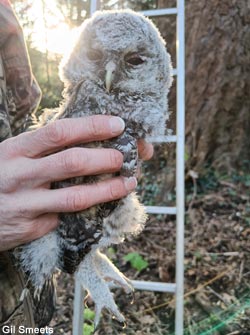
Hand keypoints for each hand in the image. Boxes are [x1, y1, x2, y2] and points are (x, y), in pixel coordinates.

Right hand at [0, 115, 140, 250]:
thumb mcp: (12, 154)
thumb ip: (42, 147)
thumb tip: (86, 137)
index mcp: (15, 150)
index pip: (60, 132)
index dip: (92, 126)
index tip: (117, 125)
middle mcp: (20, 175)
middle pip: (73, 163)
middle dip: (106, 158)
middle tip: (124, 157)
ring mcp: (25, 205)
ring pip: (76, 196)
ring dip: (109, 189)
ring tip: (129, 182)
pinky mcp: (29, 229)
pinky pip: (64, 219)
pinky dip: (84, 210)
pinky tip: (99, 205)